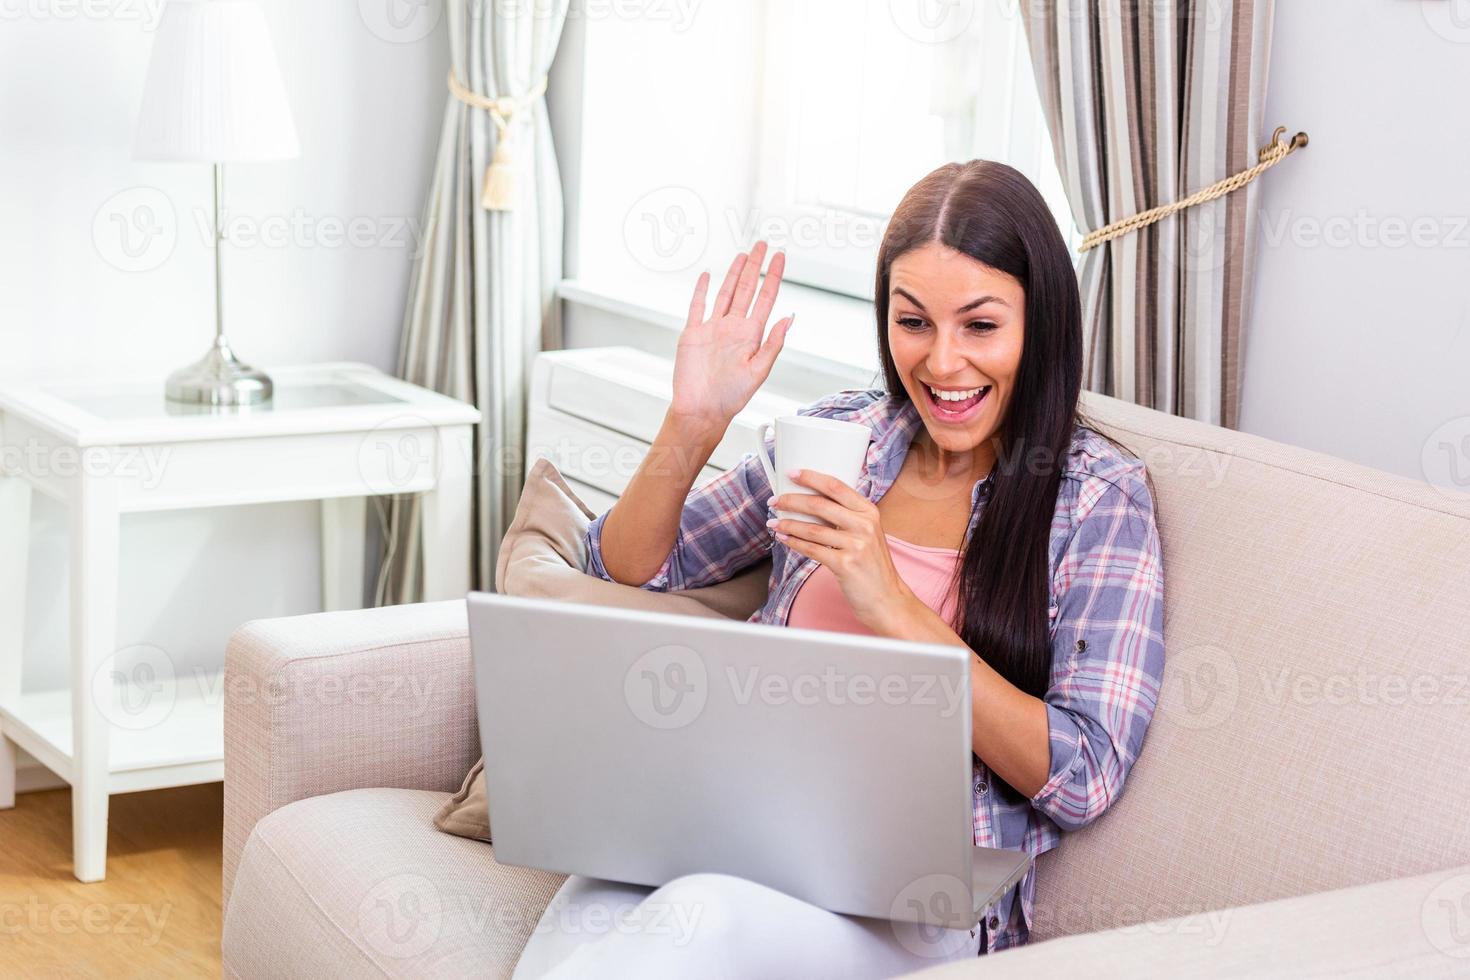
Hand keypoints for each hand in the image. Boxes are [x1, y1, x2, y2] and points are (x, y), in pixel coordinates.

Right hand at [669, 241, 792, 432]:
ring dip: (734, 274)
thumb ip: (773, 344)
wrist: (701, 410)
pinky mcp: (693, 334)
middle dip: (755, 266)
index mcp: (751, 336)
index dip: (772, 276)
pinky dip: (701, 290)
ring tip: (743, 255)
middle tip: (762, 245)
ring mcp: (713, 329)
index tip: (779, 257)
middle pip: (746, 289)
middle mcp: (733, 329)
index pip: (765, 298)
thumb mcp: (758, 371)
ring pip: (725, 293)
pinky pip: (697, 306)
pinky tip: (706, 276)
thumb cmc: (730, 398)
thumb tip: (789, 318)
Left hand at [769, 470, 916, 633]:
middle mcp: (864, 525)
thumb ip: (846, 517)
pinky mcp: (845, 565)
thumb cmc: (872, 565)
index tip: (792, 473)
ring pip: (812, 529)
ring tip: (774, 523)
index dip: (811, 477)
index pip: (836, 486)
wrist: (886, 598)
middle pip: (819, 504)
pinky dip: (794, 543)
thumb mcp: (867, 533)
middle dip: (791, 501)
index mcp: (869, 511)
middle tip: (775, 501)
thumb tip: (810, 503)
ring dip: (788, 524)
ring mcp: (856, 545)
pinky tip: (784, 539)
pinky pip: (812, 550)